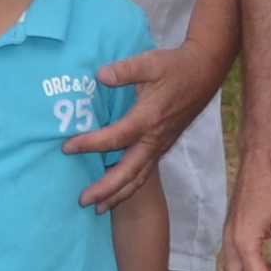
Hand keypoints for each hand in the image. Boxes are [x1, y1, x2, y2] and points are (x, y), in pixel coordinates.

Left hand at [71, 33, 223, 211]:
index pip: (115, 138)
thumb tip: (99, 76)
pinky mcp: (162, 145)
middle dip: (106, 189)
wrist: (204, 73)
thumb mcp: (150, 62)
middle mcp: (154, 138)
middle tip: (83, 200)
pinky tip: (116, 191)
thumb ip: (124, 70)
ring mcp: (160, 144)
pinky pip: (144, 172)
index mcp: (148, 119)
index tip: (67, 148)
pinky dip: (129, 186)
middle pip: (129, 172)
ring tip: (99, 208)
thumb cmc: (175, 67)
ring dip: (118, 194)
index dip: (90, 144)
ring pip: (138, 177)